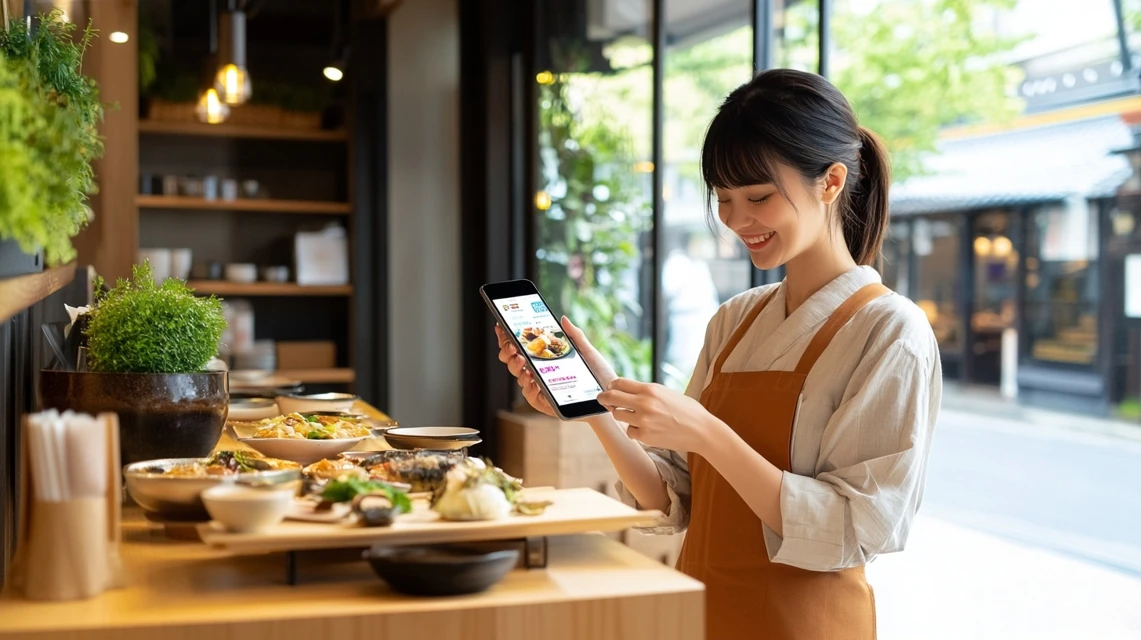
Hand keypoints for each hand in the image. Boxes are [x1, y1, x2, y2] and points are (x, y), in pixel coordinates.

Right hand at [495, 317, 616, 419]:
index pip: (521, 347)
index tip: (501, 326)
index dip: (507, 338)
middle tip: (512, 346)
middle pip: (513, 362)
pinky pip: (531, 397)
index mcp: (546, 360)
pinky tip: (531, 380)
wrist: (611, 396)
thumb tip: (563, 318)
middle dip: (507, 352)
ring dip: (516, 368)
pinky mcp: (547, 404)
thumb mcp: (588, 352)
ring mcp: (541, 389)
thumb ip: (575, 336)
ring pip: (519, 378)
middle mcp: (540, 374)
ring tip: (522, 360)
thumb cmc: (599, 375)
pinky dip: (529, 388)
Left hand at [596, 378, 724, 454]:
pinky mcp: (645, 436)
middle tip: (602, 399)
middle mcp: (644, 403)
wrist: (701, 430)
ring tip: (634, 416)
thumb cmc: (687, 410)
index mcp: (650, 389)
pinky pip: (629, 431)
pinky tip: (646, 429)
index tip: (610, 388)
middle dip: (604, 398)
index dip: (612, 385)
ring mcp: (643, 420)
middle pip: (611, 397)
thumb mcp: (666, 393)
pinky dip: (634, 430)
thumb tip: (626, 391)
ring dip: (622, 415)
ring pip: (617, 415)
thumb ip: (646, 392)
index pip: (619, 382)